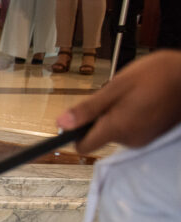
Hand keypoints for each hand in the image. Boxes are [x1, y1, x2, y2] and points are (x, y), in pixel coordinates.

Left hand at [56, 50, 180, 152]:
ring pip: (116, 131)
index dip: (74, 133)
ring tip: (134, 96)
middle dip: (101, 117)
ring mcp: (144, 139)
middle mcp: (130, 140)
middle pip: (100, 135)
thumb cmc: (158, 75)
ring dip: (118, 115)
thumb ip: (89, 108)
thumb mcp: (117, 86)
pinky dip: (132, 117)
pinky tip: (144, 101)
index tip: (76, 119)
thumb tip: (62, 123)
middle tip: (116, 96)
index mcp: (117, 128)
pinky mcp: (153, 136)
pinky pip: (133, 129)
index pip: (83, 146)